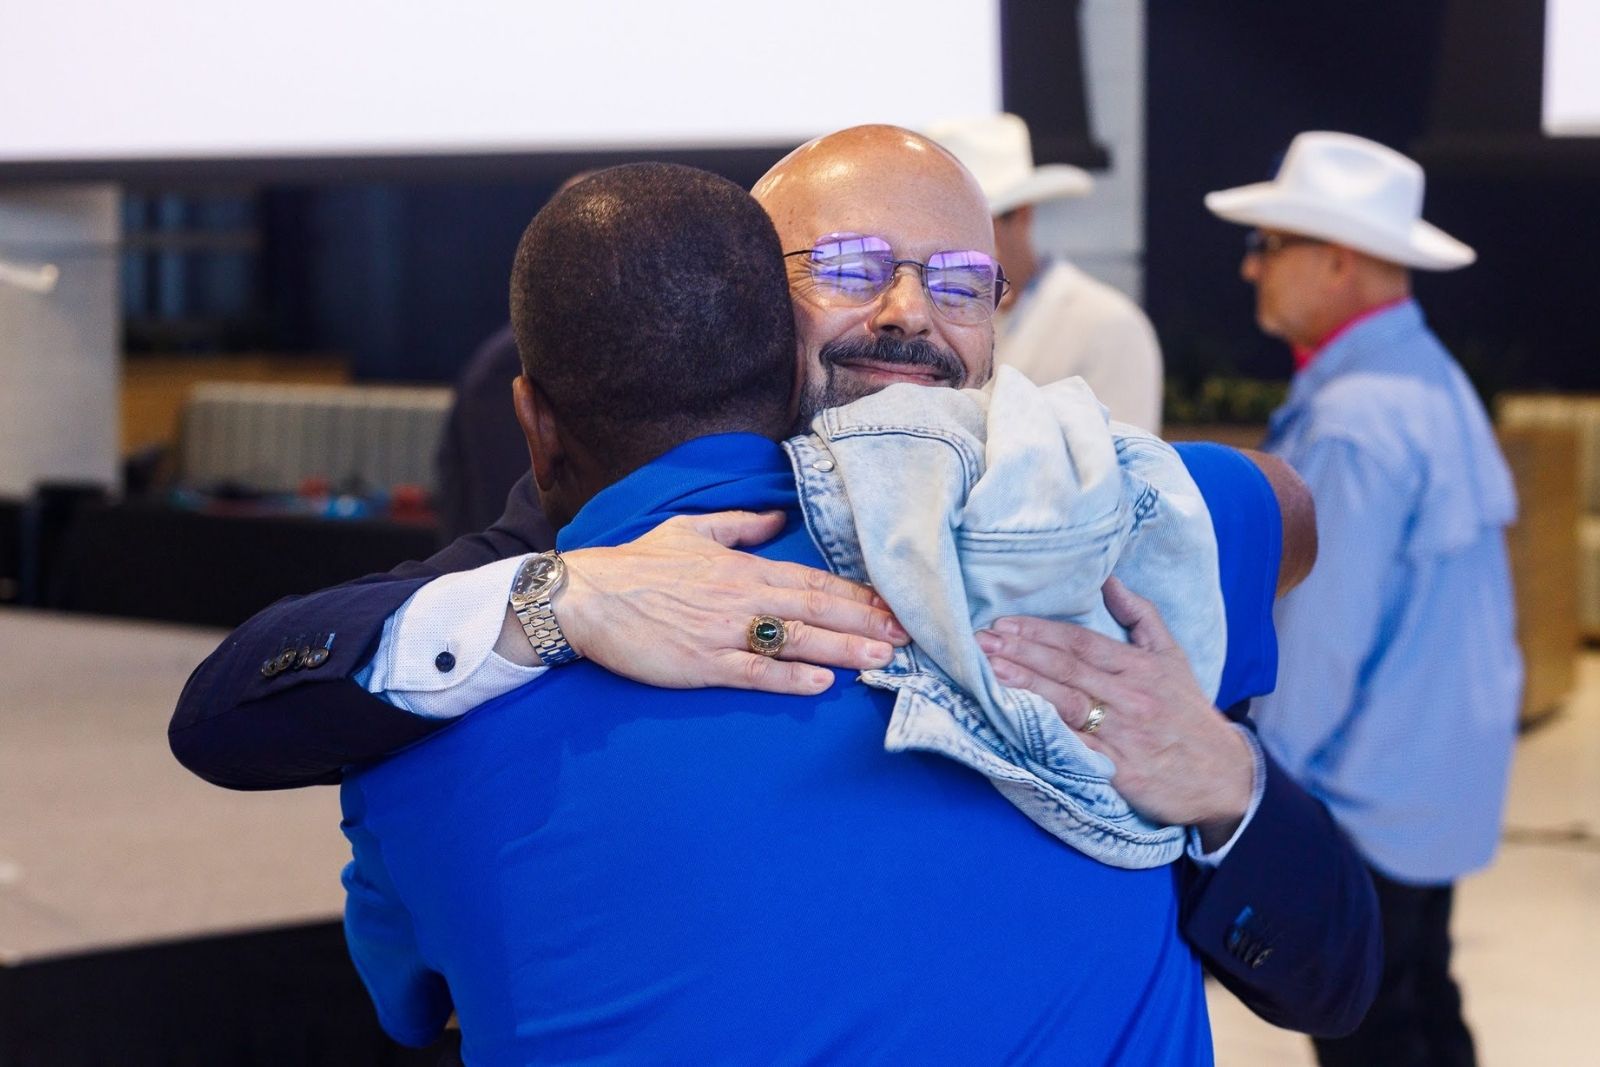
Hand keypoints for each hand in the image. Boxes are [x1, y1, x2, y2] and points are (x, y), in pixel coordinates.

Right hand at [517, 510, 906, 694]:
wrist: (587, 596)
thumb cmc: (636, 565)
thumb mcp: (689, 530)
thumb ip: (739, 526)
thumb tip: (776, 518)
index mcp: (741, 568)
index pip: (811, 580)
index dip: (855, 593)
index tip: (893, 603)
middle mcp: (740, 598)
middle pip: (814, 609)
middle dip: (864, 622)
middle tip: (909, 634)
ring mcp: (723, 633)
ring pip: (794, 640)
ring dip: (841, 649)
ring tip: (883, 659)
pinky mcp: (702, 664)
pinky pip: (754, 672)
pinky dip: (789, 677)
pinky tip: (822, 682)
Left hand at [975, 578, 1252, 849]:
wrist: (1223, 776)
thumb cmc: (1188, 713)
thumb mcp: (1173, 657)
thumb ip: (1141, 616)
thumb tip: (1109, 580)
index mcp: (1141, 667)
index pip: (1081, 643)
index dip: (1040, 632)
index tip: (1004, 624)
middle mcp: (1130, 696)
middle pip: (1067, 669)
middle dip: (1020, 652)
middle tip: (981, 642)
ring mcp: (1123, 734)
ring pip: (1065, 703)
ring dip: (1024, 685)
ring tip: (989, 670)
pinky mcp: (1118, 770)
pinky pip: (1074, 747)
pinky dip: (1043, 732)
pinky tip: (1014, 720)